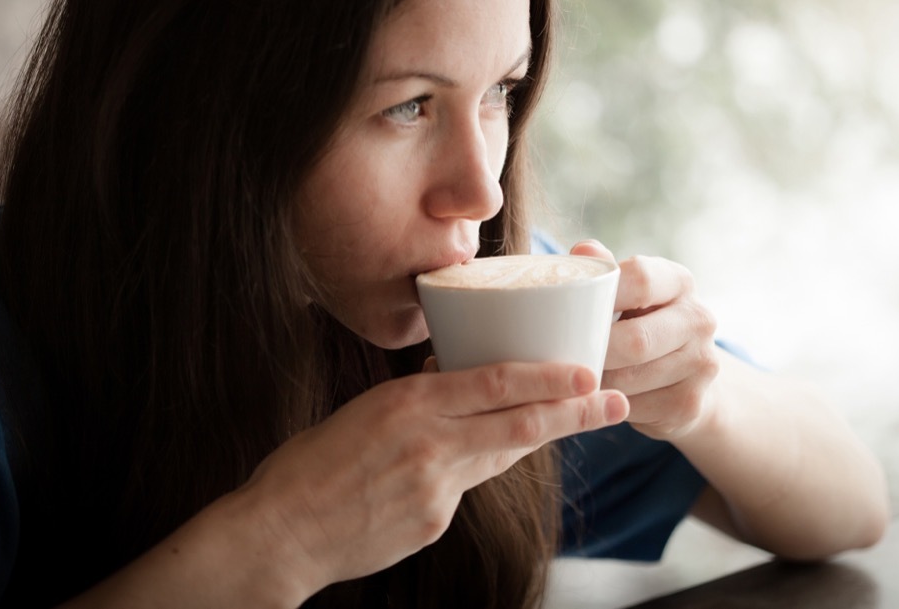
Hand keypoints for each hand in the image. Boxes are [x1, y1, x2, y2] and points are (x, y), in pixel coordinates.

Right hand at [242, 361, 628, 597]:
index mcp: (408, 404)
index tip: (585, 369)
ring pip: (502, 455)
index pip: (494, 383)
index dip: (547, 377)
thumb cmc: (310, 464)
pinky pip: (469, 486)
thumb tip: (451, 380)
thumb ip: (416, 400)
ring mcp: (437, 488)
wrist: (284, 531)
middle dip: (575, 411)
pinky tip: (489, 457)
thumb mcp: (362, 410)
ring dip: (541, 437)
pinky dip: (482, 467)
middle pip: (520, 424)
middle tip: (614, 399)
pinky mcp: (435, 521)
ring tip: (579, 420)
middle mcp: (430, 443)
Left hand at [571, 241, 718, 441]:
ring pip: (631, 378)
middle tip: (564, 354)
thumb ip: (604, 271)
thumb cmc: (638, 322)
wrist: (684, 376)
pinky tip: (598, 395)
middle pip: (636, 339)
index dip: (603, 295)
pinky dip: (608, 403)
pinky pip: (635, 407)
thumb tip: (582, 250)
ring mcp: (702, 363)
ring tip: (576, 375)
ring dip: (597, 381)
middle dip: (595, 350)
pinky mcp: (691, 403)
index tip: (573, 309)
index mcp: (679, 282)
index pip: (641, 280)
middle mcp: (699, 319)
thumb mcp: (625, 293)